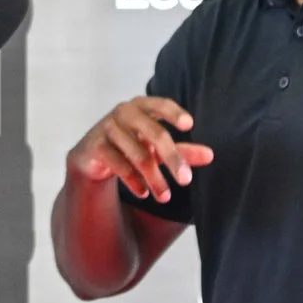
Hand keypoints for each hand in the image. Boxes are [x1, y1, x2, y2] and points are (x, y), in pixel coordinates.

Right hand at [67, 97, 214, 203]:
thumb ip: (182, 150)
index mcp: (142, 106)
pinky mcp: (95, 145)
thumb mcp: (157, 147)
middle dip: (172, 159)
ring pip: (138, 154)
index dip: (174, 113)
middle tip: (186, 181)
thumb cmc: (131, 144)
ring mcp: (108, 127)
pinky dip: (133, 181)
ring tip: (165, 197)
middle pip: (154, 134)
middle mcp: (125, 112)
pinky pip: (118, 164)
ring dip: (154, 179)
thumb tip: (210, 156)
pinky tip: (144, 193)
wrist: (92, 154)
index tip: (189, 125)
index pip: (161, 104)